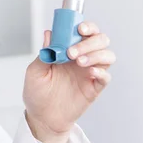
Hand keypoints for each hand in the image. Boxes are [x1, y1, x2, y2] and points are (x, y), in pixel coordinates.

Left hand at [23, 22, 115, 142]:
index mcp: (68, 50)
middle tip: (72, 51)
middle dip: (90, 41)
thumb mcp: (35, 71)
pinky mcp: (94, 88)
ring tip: (79, 62)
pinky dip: (101, 72)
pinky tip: (90, 73)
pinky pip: (106, 76)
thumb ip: (44, 52)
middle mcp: (82, 58)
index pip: (84, 32)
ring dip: (96, 55)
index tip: (79, 28)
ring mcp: (89, 72)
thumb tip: (49, 33)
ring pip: (107, 56)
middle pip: (100, 40)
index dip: (86, 26)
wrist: (41, 116)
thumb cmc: (37, 92)